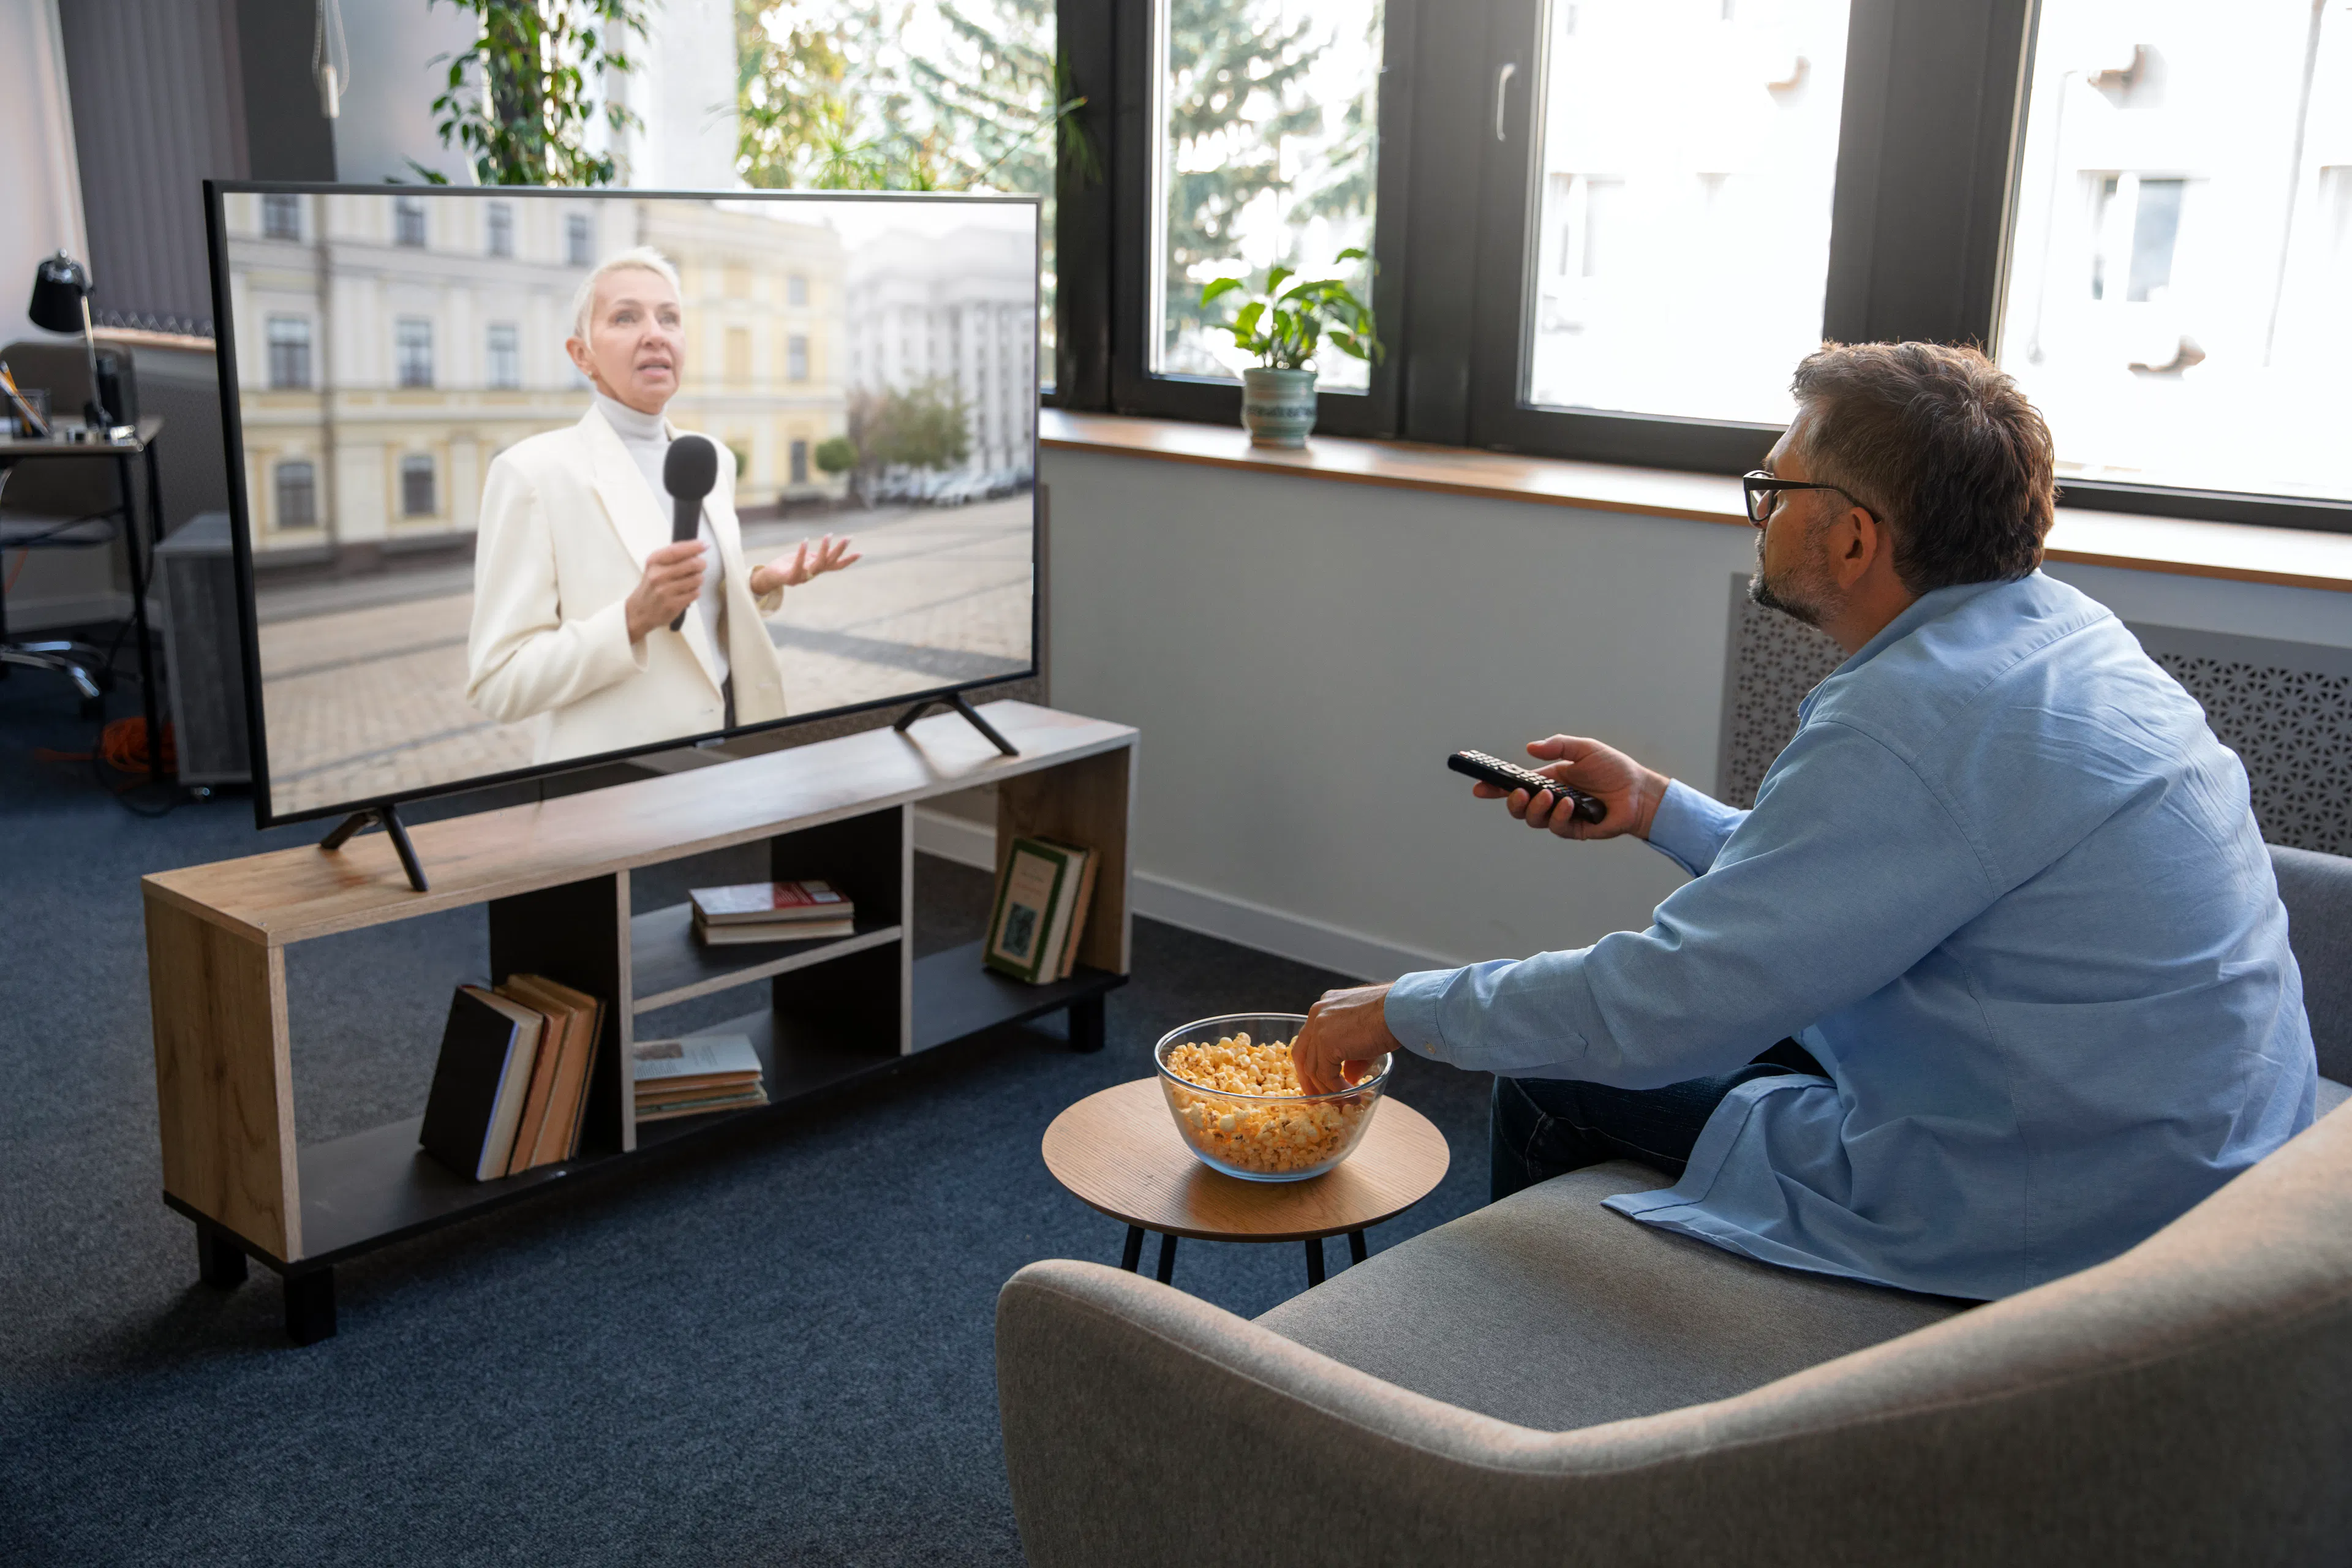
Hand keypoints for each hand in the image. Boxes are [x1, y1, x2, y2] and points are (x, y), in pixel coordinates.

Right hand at [624, 540, 707, 642]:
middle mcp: (658, 575)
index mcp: (654, 561)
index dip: (694, 547)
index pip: (677, 551)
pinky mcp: (673, 604)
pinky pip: (695, 593)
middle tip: (700, 566)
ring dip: (699, 579)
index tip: (705, 545)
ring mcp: (665, 591)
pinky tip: (688, 592)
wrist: (640, 610)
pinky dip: (695, 591)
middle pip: (692, 564)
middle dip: (701, 564)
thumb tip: (699, 547)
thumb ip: (674, 556)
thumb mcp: (656, 566)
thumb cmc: (652, 584)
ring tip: (692, 581)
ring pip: (696, 579)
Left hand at [750, 534, 860, 596]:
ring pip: (817, 564)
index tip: (861, 553)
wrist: (769, 577)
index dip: (848, 560)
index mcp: (817, 569)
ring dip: (824, 550)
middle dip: (839, 550)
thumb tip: (827, 548)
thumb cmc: (787, 565)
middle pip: (829, 562)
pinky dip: (801, 553)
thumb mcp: (805, 559)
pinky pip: (797, 564)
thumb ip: (815, 556)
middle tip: (848, 538)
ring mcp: (802, 577)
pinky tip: (804, 541)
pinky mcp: (790, 577)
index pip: (836, 565)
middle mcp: (812, 574)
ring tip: (829, 536)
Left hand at [1291, 982, 1399, 1096]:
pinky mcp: (1327, 1043)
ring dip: (1327, 1089)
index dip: (1312, 1062)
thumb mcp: (1366, 1036)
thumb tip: (1348, 1078)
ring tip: (1343, 1102)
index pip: (1309, 1039)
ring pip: (1313, 1068)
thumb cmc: (1392, 1017)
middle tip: (1319, 1099)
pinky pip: (1326, 1074)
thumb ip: (1352, 1057)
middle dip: (1309, 1079)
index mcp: (1325, 1007)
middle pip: (1302, 1053)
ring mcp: (1319, 1028)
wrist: (1402, 1010)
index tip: (1318, 1081)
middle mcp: (1317, 1014)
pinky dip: (1336, 1089)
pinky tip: (1351, 1095)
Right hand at [1472, 734, 1667, 840]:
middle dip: (1511, 802)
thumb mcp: (1585, 749)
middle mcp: (1550, 799)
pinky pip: (1556, 827)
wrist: (1640, 792)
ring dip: (1536, 808)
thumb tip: (1529, 749)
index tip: (1478, 786)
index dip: (1494, 786)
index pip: (1515, 784)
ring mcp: (1561, 816)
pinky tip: (1570, 805)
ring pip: (1532, 819)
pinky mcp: (1574, 829)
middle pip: (1518, 807)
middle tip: (1518, 792)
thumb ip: (1558, 746)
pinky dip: (1559, 816)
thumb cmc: (1614, 769)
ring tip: (1551, 797)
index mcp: (1548, 778)